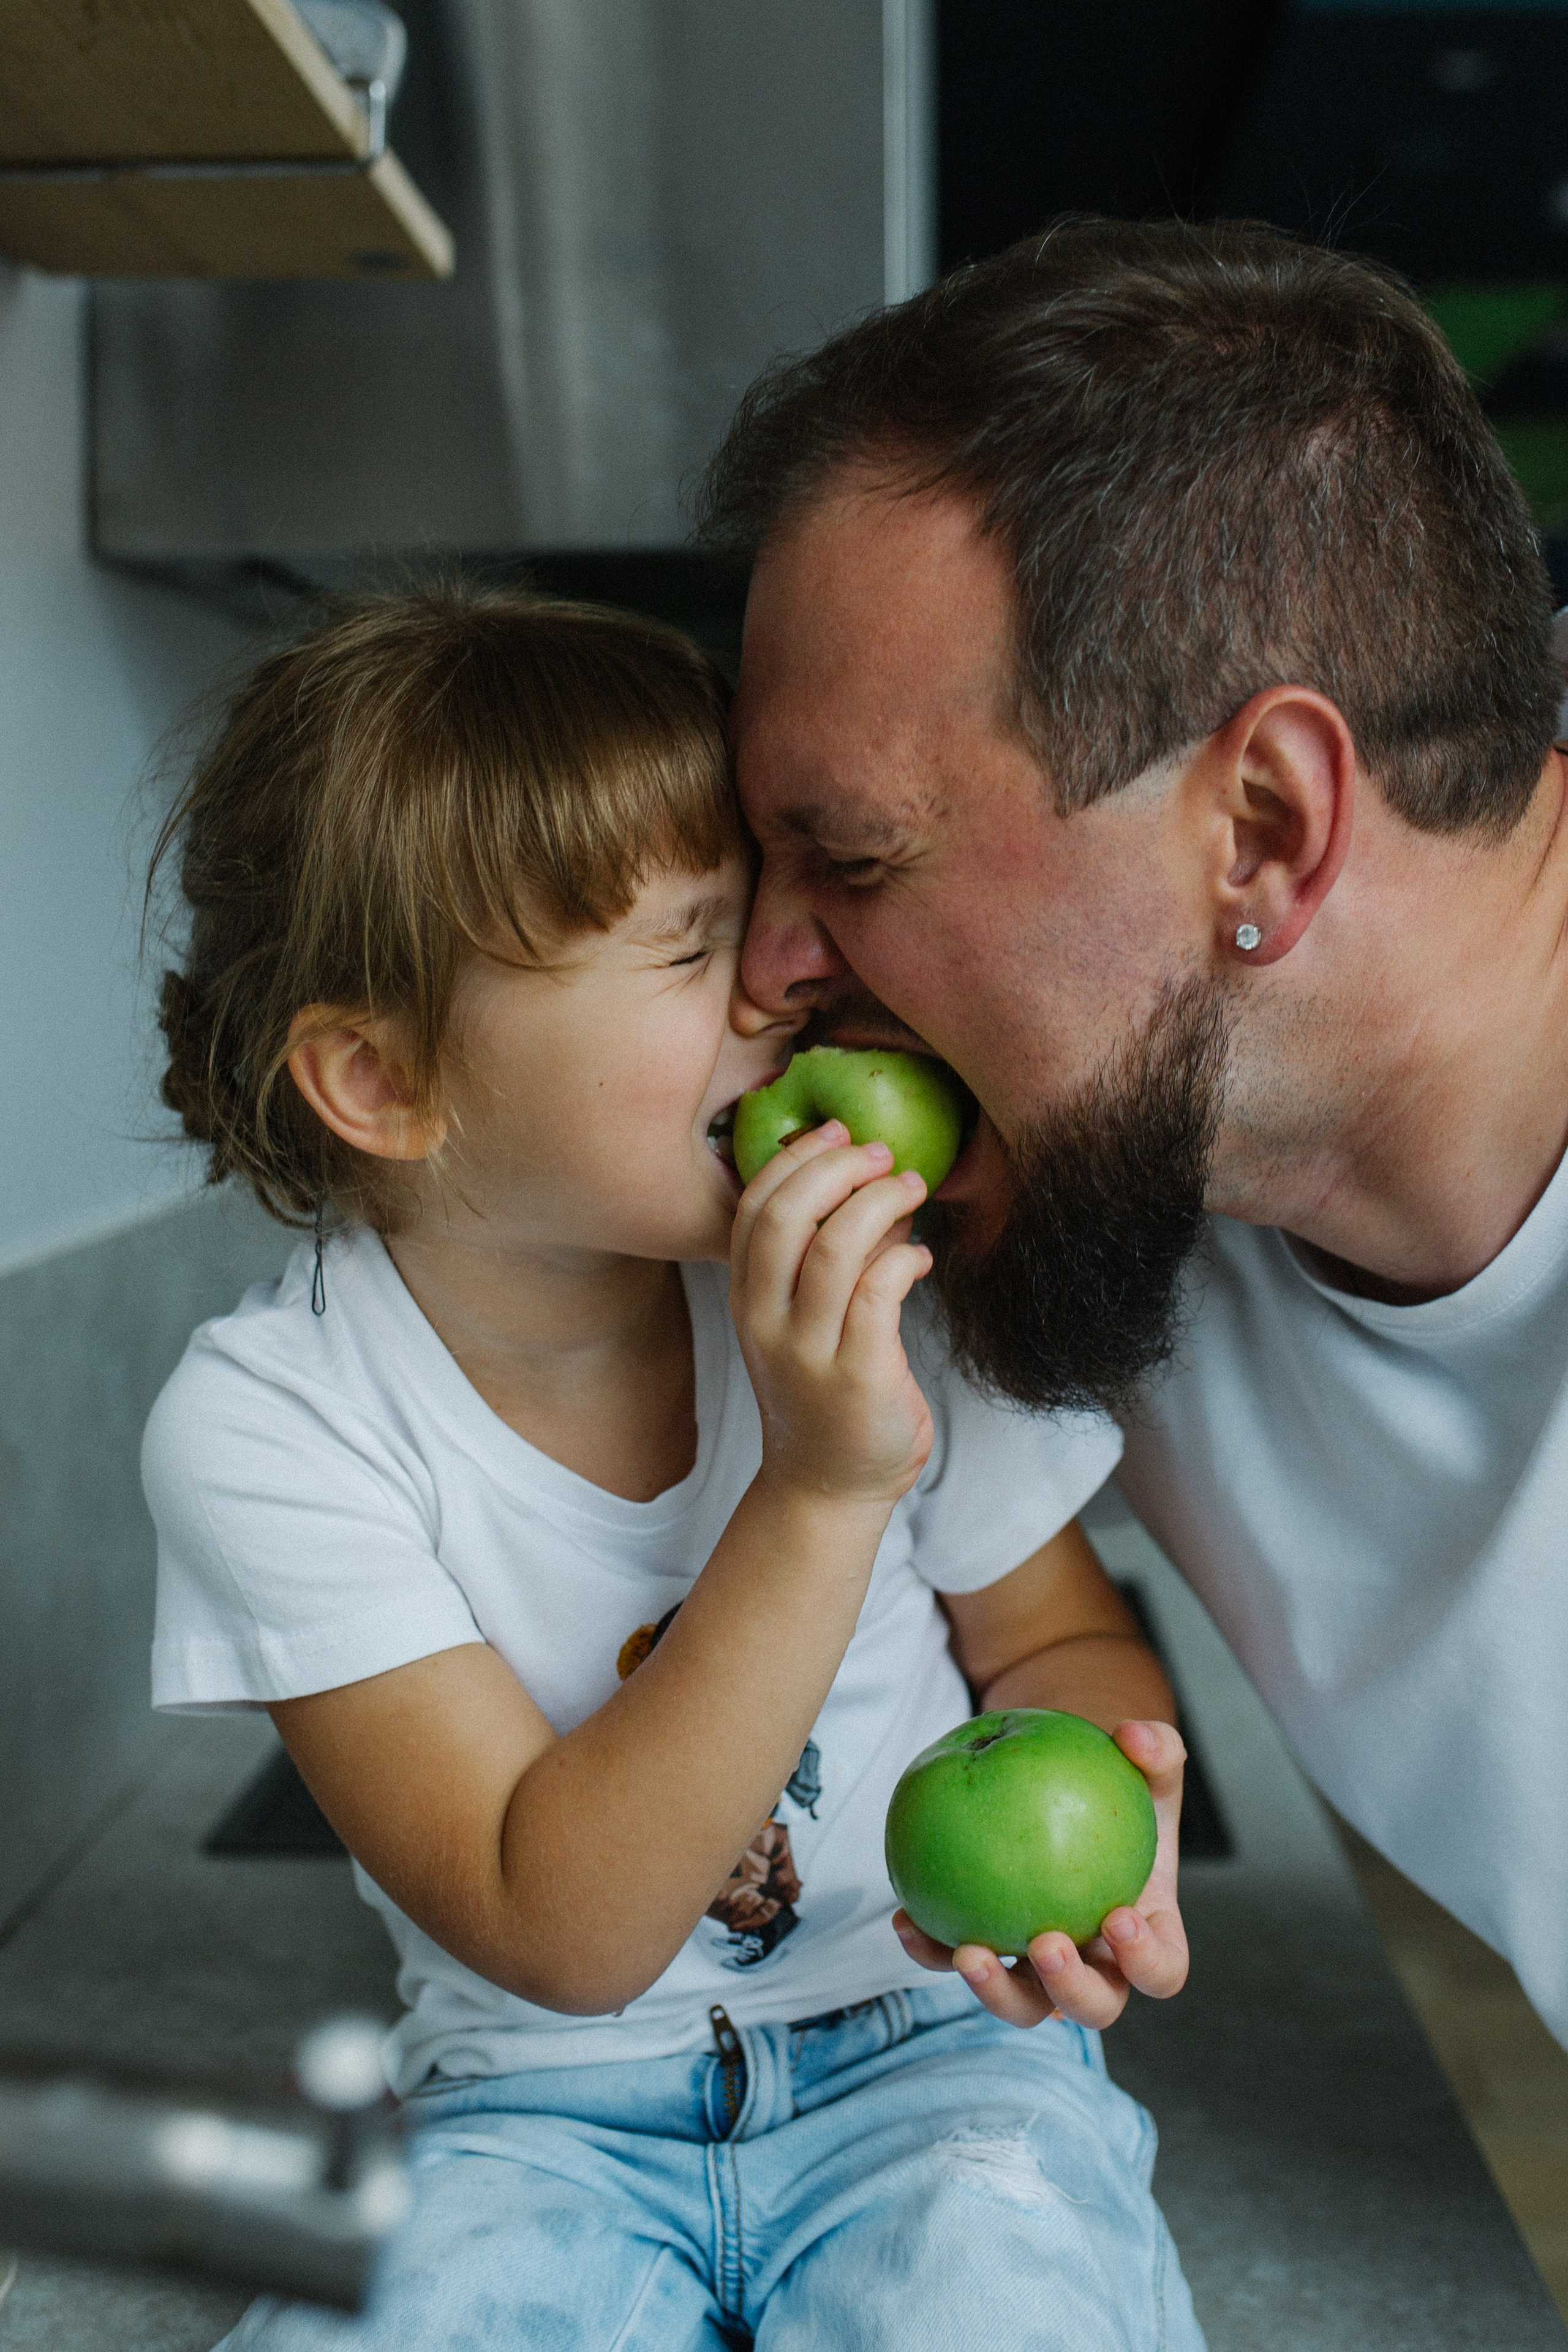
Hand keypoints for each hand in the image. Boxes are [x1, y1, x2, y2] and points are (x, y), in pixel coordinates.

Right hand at [729, 1121, 933, 1505]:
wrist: (826, 1487)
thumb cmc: (822, 1393)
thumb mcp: (802, 1322)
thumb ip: (827, 1259)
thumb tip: (874, 1191)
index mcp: (746, 1299)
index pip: (754, 1207)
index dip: (795, 1159)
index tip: (838, 1132)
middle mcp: (765, 1322)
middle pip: (786, 1217)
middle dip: (837, 1169)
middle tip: (881, 1153)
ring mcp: (807, 1352)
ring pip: (834, 1249)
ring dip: (879, 1203)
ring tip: (912, 1188)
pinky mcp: (857, 1377)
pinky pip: (879, 1293)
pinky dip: (904, 1258)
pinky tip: (920, 1258)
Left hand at [892, 1719, 1188, 2028]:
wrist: (1062, 1790)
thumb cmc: (1114, 1783)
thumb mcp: (1146, 1763)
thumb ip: (1156, 1748)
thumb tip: (1134, 1736)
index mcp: (1144, 1933)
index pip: (1161, 1969)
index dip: (1146, 1961)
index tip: (1118, 1918)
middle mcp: (1095, 1964)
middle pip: (1093, 2007)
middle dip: (1070, 1989)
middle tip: (1044, 1942)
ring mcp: (1037, 1969)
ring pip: (1022, 2004)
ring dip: (995, 1990)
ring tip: (969, 1952)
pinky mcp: (988, 1952)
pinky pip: (954, 1962)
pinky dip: (928, 1951)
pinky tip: (904, 1920)